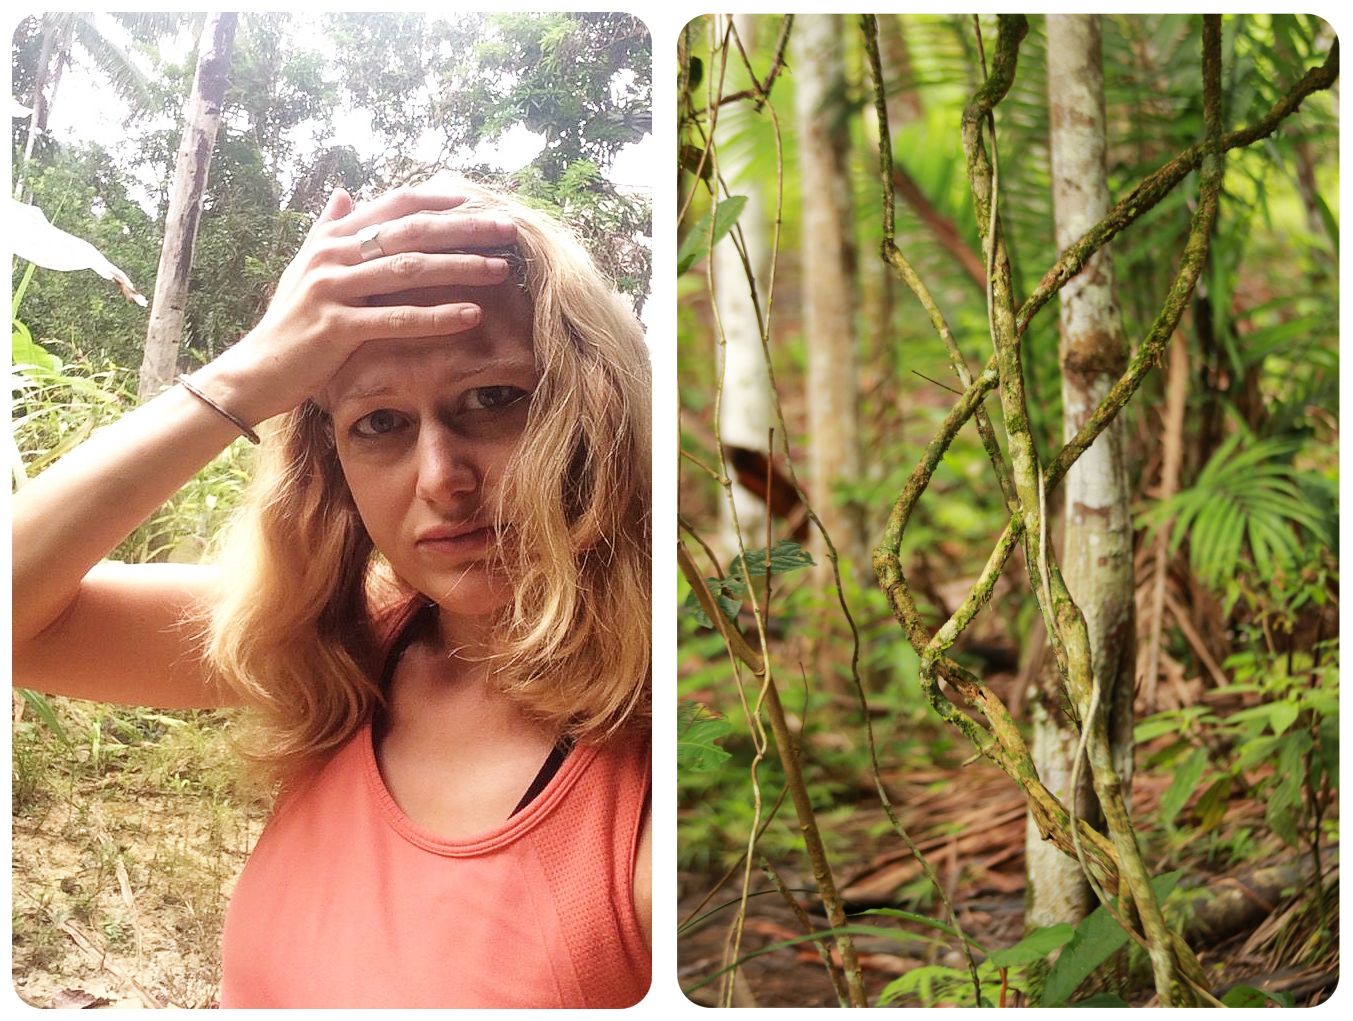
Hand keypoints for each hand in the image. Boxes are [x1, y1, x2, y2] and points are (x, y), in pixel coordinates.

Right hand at [198, 182, 516, 425]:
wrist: (256, 370)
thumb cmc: (291, 321)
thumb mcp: (306, 268)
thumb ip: (327, 228)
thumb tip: (344, 191)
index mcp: (332, 237)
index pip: (394, 205)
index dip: (439, 201)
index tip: (479, 203)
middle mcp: (332, 255)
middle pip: (411, 232)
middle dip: (464, 229)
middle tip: (508, 230)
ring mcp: (332, 289)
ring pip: (408, 271)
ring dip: (460, 267)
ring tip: (501, 269)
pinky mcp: (336, 328)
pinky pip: (396, 319)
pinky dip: (436, 317)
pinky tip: (471, 315)